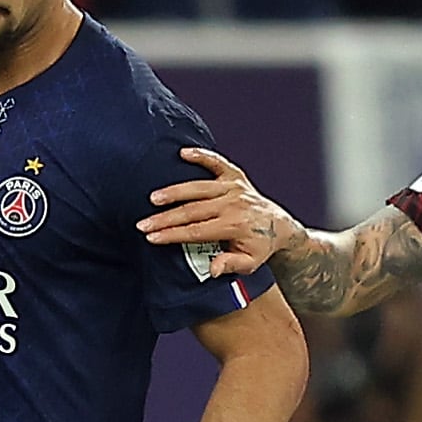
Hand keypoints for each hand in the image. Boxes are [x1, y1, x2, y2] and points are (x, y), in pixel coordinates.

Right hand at [141, 144, 299, 279]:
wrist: (279, 226)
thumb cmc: (259, 246)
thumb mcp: (249, 263)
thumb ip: (230, 264)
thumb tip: (212, 269)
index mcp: (234, 226)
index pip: (196, 231)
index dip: (172, 234)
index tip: (152, 237)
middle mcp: (233, 204)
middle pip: (192, 210)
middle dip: (164, 218)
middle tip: (142, 224)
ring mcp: (233, 187)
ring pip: (198, 187)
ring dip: (174, 191)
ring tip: (153, 198)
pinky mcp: (235, 176)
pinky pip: (217, 162)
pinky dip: (201, 156)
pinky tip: (183, 152)